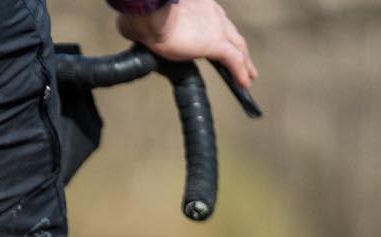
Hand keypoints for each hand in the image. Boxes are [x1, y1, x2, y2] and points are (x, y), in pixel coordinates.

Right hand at [117, 0, 257, 88]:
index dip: (222, 33)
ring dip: (245, 63)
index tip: (224, 41)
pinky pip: (234, 60)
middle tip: (245, 62)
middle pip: (232, 34)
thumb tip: (132, 29)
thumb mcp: (148, 20)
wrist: (150, 14)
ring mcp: (216, 28)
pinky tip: (244, 85)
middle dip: (239, 48)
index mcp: (198, 7)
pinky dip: (240, 73)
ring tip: (249, 77)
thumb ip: (148, 26)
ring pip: (238, 48)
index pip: (215, 22)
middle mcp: (211, 14)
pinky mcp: (215, 44)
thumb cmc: (144, 14)